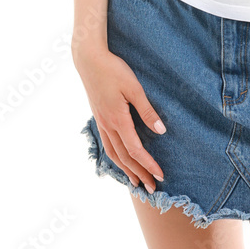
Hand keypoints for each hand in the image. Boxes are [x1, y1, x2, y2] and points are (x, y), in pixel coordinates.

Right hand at [73, 44, 165, 190]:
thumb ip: (146, 111)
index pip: (135, 150)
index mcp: (118, 119)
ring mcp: (101, 122)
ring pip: (113, 153)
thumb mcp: (134, 88)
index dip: (148, 164)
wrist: (89, 60)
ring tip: (136, 182)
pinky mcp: (99, 117)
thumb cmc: (113, 70)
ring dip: (126, 170)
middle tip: (152, 188)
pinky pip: (107, 144)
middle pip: (124, 157)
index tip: (161, 175)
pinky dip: (115, 157)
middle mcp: (108, 125)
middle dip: (139, 173)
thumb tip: (160, 132)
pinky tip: (120, 159)